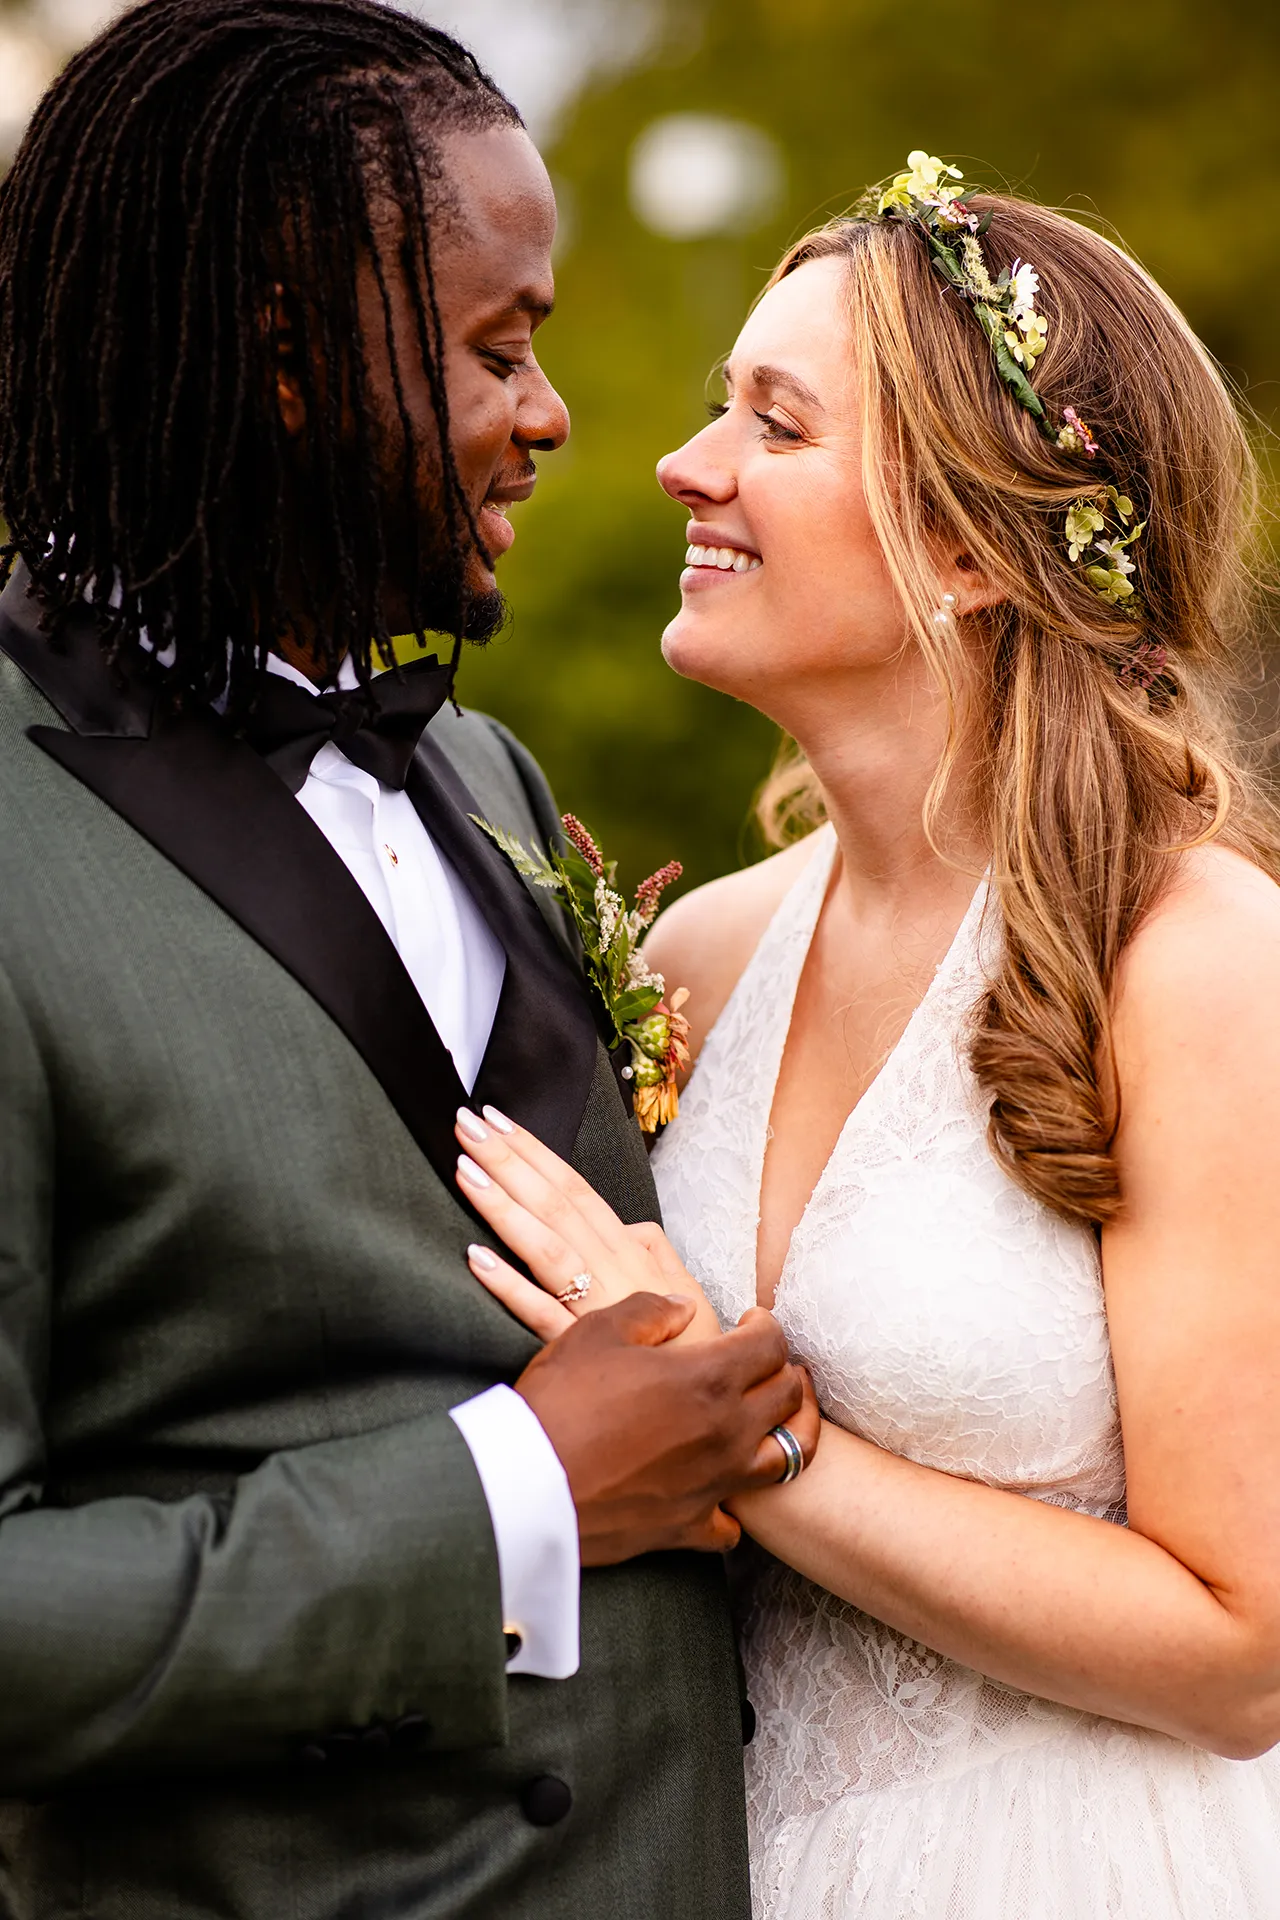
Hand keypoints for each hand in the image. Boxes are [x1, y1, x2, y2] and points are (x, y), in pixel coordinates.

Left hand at [453, 1104, 721, 1340]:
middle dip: (510, 1161)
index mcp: (630, 1251)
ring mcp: (596, 1306)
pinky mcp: (581, 1349)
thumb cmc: (696, 1349)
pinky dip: (508, 1284)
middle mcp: (612, 1268)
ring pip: (546, 1246)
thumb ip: (654, 1250)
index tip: (497, 1120)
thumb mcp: (684, 1289)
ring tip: (465, 1170)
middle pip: (555, 1204)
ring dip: (504, 1206)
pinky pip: (540, 1312)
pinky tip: (475, 1258)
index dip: (537, 1153)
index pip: (576, 1189)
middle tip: (466, 1124)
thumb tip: (630, 1226)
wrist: (717, 1402)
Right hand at [511, 1290, 820, 1562]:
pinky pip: (734, 1524)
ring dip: (792, 1431)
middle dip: (785, 1370)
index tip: (750, 1321)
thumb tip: (685, 1307)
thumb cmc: (558, 1401)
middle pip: (788, 1395)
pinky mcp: (690, 1527)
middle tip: (769, 1361)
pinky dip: (735, 1506)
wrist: (525, 1485)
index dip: (766, 1325)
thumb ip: (650, 1310)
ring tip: (780, 1417)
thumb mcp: (597, 1331)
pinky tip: (724, 1489)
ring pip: (788, 1458)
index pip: (770, 1345)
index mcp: (708, 1378)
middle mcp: (725, 1432)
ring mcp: (713, 1484)